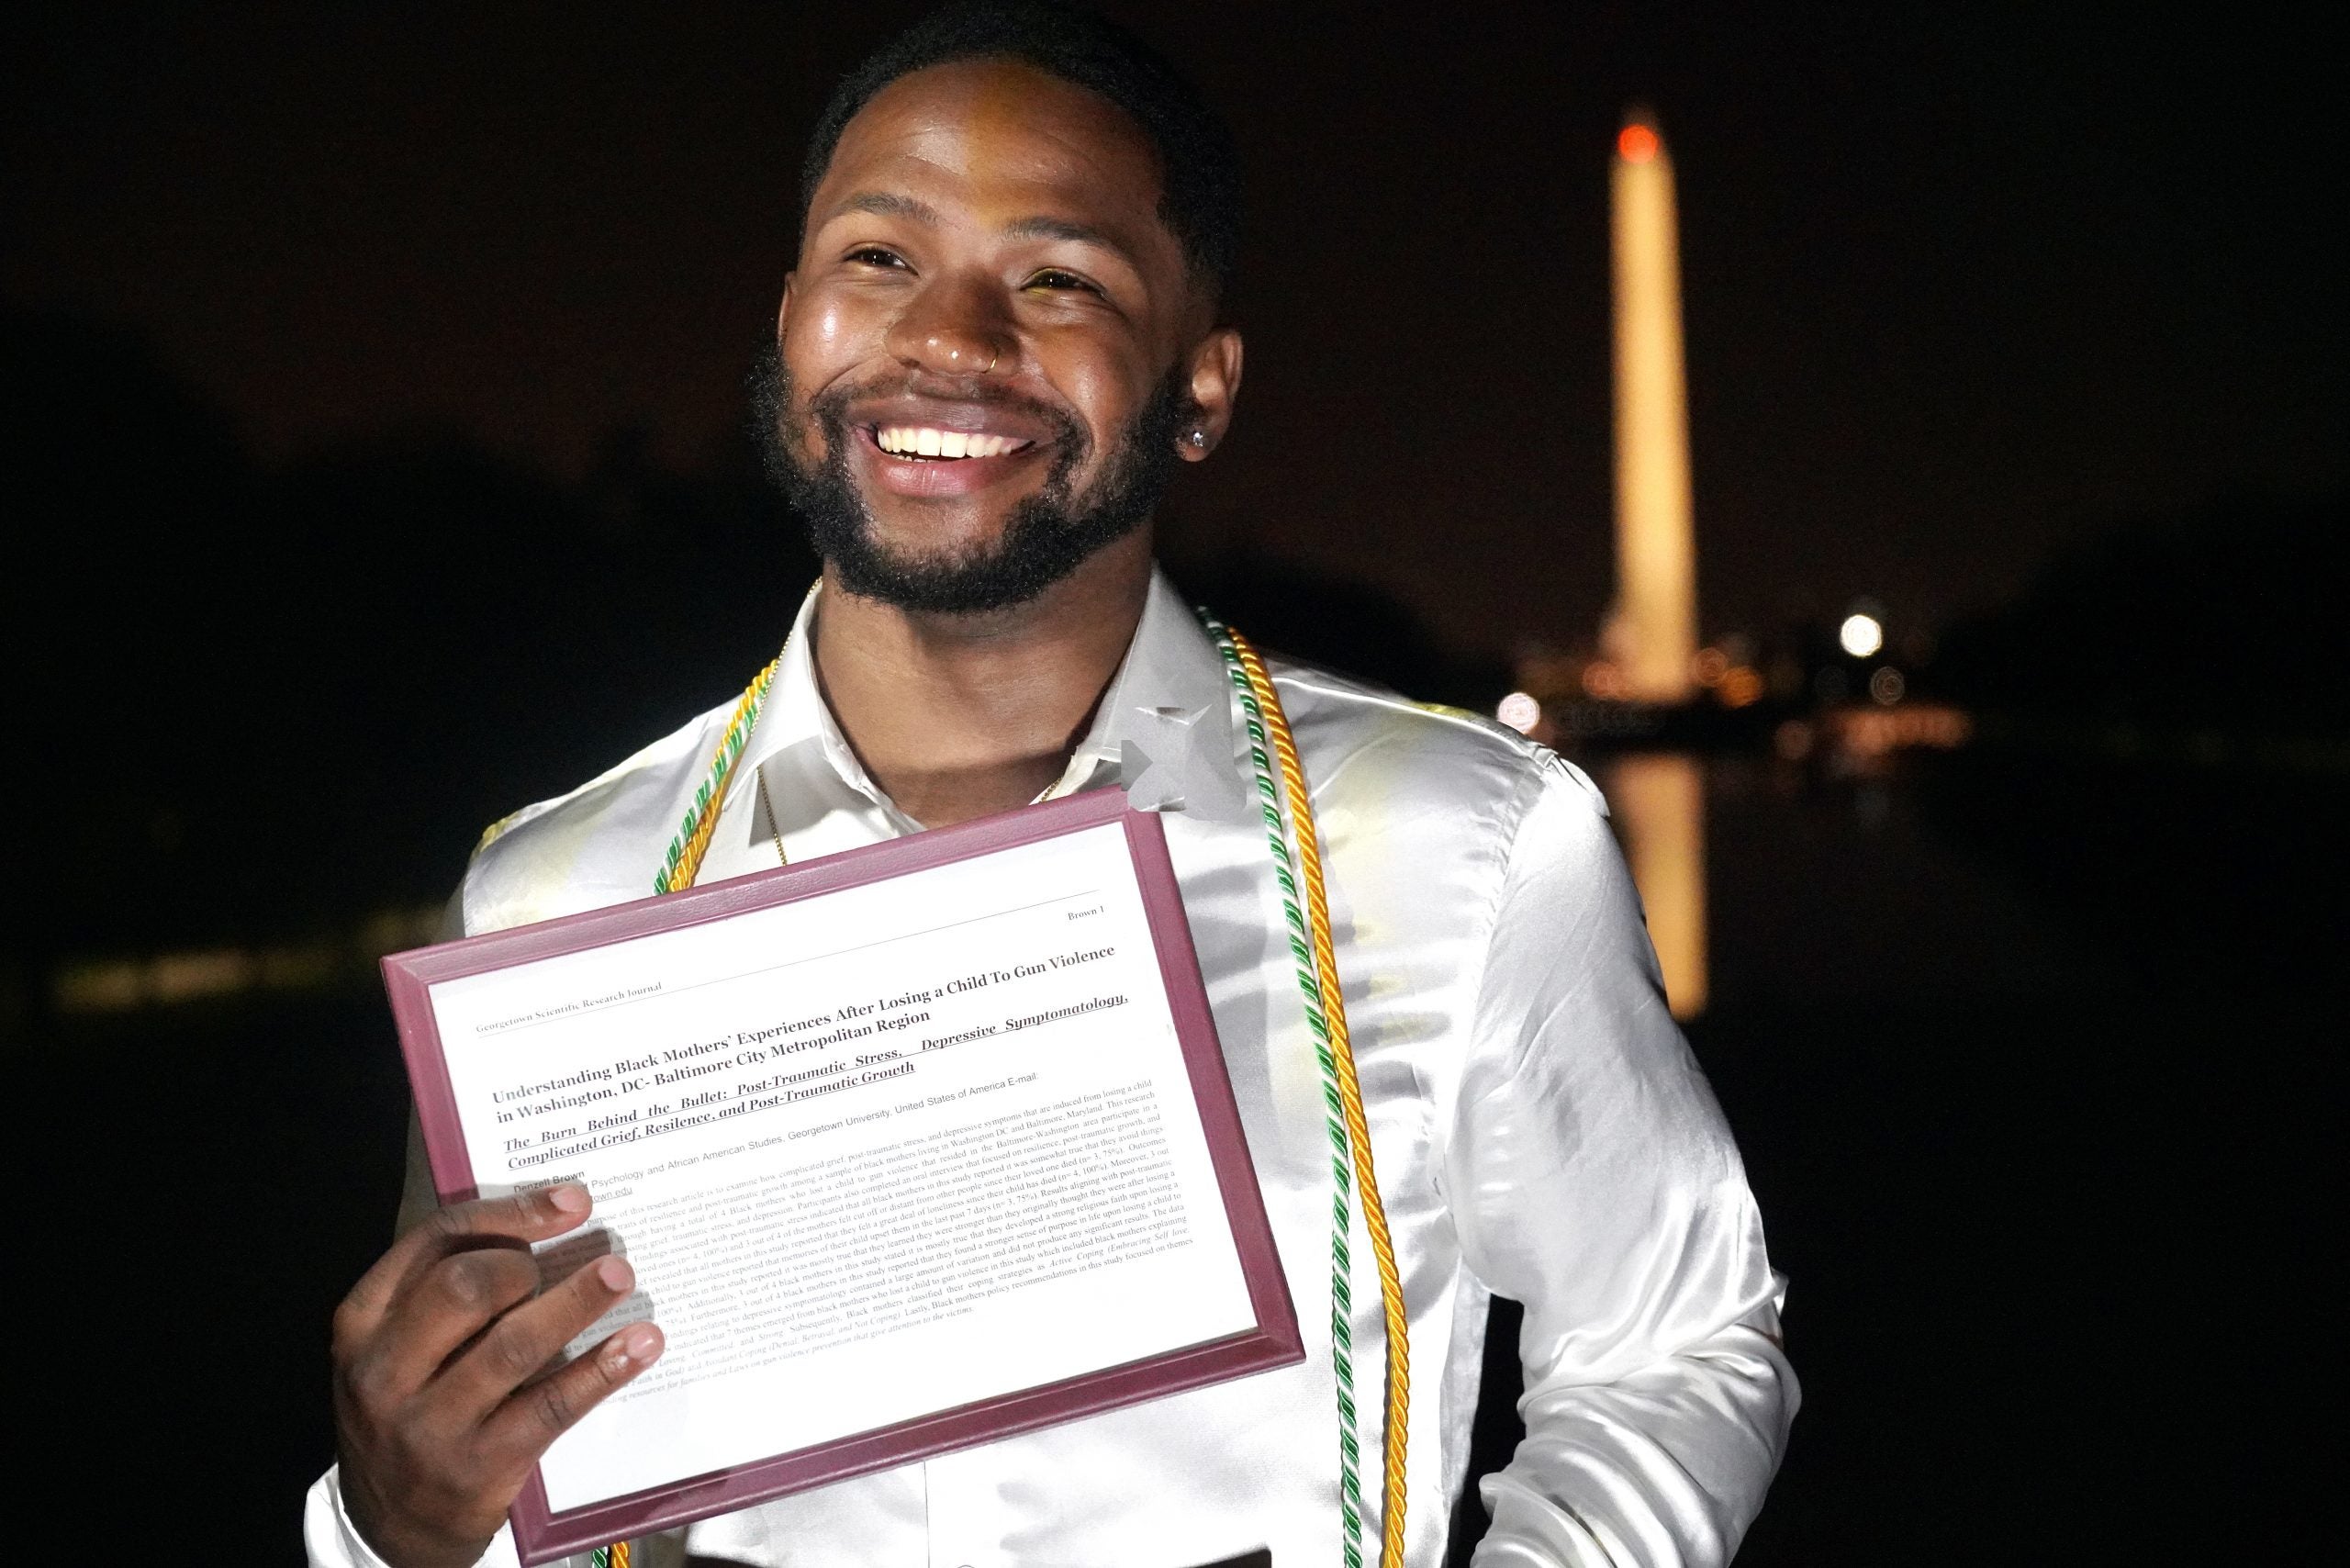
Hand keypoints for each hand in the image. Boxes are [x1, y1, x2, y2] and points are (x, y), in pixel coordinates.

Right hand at [330, 1184, 663, 1567]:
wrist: (393, 1523)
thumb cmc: (413, 1404)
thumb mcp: (399, 1345)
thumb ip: (446, 1287)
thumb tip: (549, 1220)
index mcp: (363, 1321)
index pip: (433, 1242)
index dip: (509, 1213)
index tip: (572, 1201)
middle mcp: (384, 1370)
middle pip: (463, 1288)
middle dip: (527, 1264)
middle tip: (574, 1259)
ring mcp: (428, 1423)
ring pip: (512, 1345)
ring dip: (577, 1303)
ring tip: (621, 1275)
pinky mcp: (478, 1465)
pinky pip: (550, 1407)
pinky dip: (600, 1370)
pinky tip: (639, 1345)